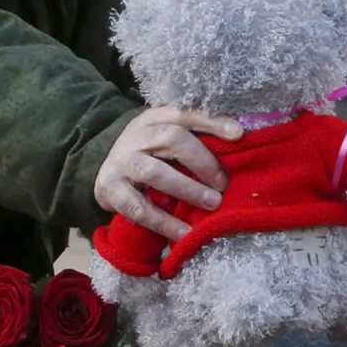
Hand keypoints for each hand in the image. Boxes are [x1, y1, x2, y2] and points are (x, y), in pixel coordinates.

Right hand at [94, 107, 243, 239]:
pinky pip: (138, 207)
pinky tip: (184, 232)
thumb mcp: (169, 139)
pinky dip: (163, 222)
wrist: (106, 172)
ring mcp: (121, 161)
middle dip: (203, 161)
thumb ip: (197, 139)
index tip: (238, 135)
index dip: (213, 122)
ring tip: (212, 204)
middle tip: (224, 183)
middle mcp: (137, 135)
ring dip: (186, 189)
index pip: (186, 114)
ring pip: (154, 172)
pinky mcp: (109, 189)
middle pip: (171, 139)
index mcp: (156, 118)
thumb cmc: (151, 155)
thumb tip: (240, 143)